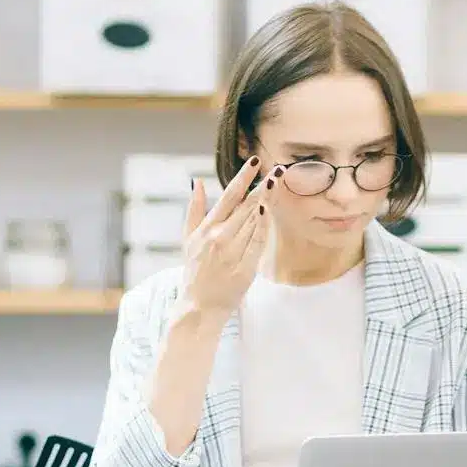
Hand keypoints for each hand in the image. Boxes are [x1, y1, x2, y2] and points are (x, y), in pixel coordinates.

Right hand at [178, 158, 266, 318]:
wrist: (198, 305)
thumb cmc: (195, 271)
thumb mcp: (188, 238)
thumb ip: (194, 209)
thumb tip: (197, 181)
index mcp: (207, 228)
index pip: (228, 196)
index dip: (243, 177)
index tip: (256, 161)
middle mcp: (219, 237)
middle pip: (245, 206)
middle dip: (262, 186)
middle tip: (278, 169)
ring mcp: (232, 252)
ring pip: (253, 221)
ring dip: (266, 201)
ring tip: (277, 183)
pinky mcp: (244, 268)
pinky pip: (257, 243)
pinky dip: (263, 226)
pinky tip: (269, 211)